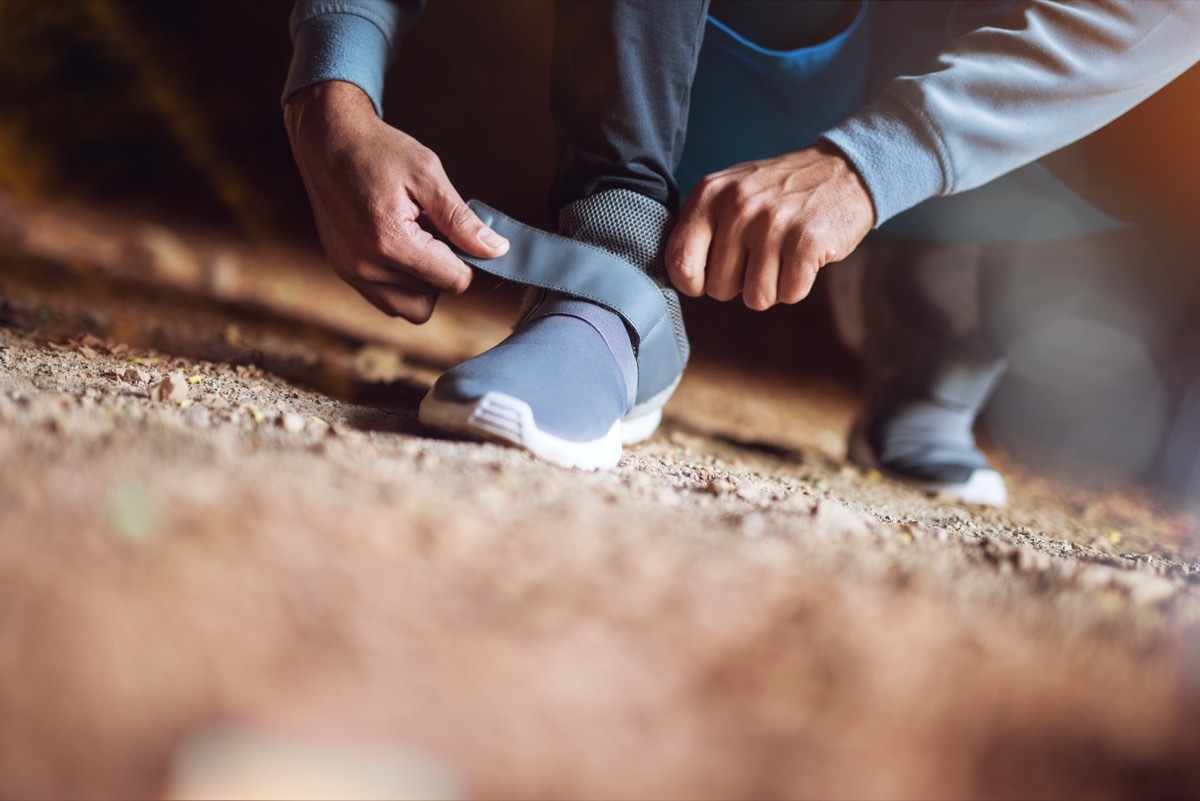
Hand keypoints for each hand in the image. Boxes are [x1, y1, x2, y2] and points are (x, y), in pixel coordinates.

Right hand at [284, 81, 508, 322]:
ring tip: (416, 240)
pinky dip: (401, 283)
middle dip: (442, 270)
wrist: (327, 140)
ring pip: (410, 307)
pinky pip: (387, 300)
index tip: (457, 233)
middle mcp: (366, 266)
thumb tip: (496, 250)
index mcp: (390, 242)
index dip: (467, 260)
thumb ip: (462, 220)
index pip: (453, 281)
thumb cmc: (377, 151)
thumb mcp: (428, 175)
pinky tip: (399, 246)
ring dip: (422, 283)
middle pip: (432, 298)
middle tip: (434, 232)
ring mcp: (352, 273)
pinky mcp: (345, 272)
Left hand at [666, 142, 874, 309]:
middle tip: (761, 255)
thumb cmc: (779, 192)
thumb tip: (679, 275)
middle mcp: (738, 207)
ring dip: (772, 286)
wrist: (844, 170)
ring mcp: (772, 225)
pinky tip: (804, 257)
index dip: (693, 282)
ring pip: (756, 298)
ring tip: (783, 255)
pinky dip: (798, 285)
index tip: (708, 278)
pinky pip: (789, 294)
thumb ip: (700, 226)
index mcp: (710, 194)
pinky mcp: (806, 242)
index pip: (679, 261)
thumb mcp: (731, 191)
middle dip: (740, 283)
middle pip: (719, 289)